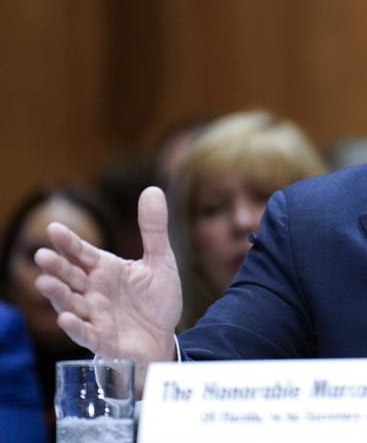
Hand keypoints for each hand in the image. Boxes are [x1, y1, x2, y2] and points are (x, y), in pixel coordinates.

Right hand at [34, 187, 181, 374]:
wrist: (164, 337)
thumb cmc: (157, 299)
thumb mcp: (160, 261)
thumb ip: (153, 229)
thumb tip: (152, 189)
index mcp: (105, 269)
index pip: (82, 253)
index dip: (68, 243)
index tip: (53, 229)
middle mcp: (94, 291)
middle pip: (71, 277)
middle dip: (56, 267)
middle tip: (41, 256)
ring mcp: (95, 315)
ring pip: (71, 303)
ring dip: (58, 295)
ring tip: (44, 283)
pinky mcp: (102, 339)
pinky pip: (86, 333)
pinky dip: (75, 327)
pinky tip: (67, 318)